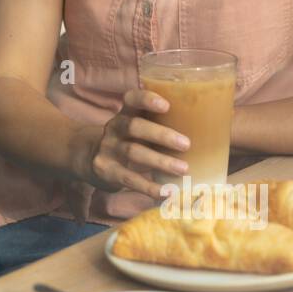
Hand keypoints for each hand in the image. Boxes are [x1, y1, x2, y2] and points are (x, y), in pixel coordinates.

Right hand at [77, 88, 191, 196]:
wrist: (87, 157)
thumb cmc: (124, 140)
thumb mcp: (133, 126)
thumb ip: (156, 124)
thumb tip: (205, 129)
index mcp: (124, 113)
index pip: (131, 99)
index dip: (146, 99)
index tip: (166, 104)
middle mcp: (114, 128)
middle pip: (134, 126)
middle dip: (161, 135)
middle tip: (186, 144)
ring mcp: (108, 149)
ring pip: (133, 152)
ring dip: (160, 161)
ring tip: (183, 169)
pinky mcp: (106, 170)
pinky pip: (128, 178)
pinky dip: (149, 186)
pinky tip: (167, 192)